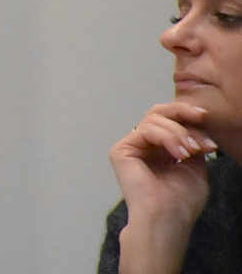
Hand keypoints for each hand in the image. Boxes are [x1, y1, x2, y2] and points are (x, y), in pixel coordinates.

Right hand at [110, 101, 213, 232]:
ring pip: (154, 119)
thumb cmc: (182, 200)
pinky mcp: (122, 150)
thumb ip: (191, 144)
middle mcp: (144, 146)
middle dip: (182, 111)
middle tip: (200, 117)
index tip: (206, 120)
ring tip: (192, 150)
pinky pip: (146, 130)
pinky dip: (167, 137)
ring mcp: (131, 147)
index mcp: (160, 150)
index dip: (188, 117)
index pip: (171, 122)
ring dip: (179, 131)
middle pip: (158, 112)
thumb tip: (196, 126)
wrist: (168, 218)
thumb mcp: (195, 166)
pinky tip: (179, 153)